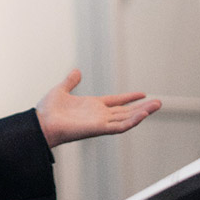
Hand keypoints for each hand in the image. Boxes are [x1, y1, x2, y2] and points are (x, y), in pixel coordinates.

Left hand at [36, 68, 161, 148]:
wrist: (41, 123)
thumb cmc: (48, 111)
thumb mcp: (61, 90)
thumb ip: (70, 81)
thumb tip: (76, 71)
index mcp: (92, 106)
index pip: (116, 102)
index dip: (128, 98)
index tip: (142, 94)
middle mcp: (99, 115)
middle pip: (125, 112)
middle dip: (142, 108)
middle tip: (159, 103)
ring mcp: (100, 123)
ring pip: (126, 119)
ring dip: (142, 113)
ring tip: (157, 106)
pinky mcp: (98, 129)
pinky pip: (119, 126)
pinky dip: (131, 121)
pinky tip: (143, 114)